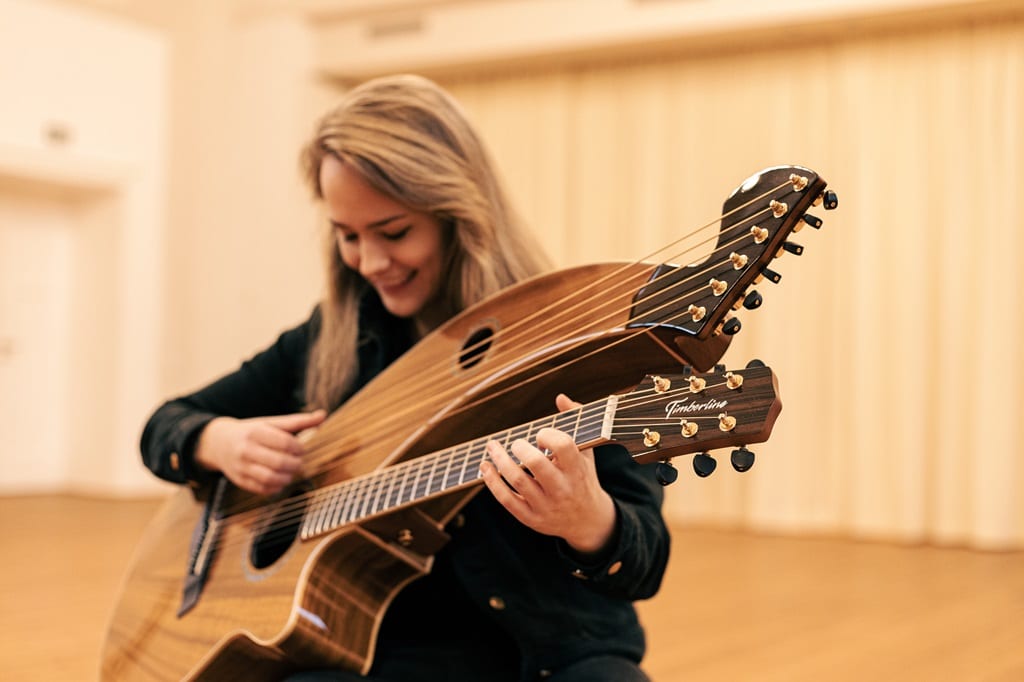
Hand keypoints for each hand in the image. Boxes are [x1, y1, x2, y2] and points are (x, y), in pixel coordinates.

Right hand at [194, 410, 325, 494]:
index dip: (299, 449)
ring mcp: (241, 467)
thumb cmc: (252, 431)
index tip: (301, 449)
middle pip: (279, 462)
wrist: (219, 443)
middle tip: (299, 462)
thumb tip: (323, 415)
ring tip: (291, 471)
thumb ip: (298, 421)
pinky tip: (281, 479)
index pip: (285, 443)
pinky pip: (263, 489)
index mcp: (256, 432)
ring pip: (271, 478)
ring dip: (288, 477)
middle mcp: (246, 450)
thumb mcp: (272, 422)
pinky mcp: (240, 481)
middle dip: (296, 464)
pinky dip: (277, 487)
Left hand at [480, 394, 616, 554]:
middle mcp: (562, 488)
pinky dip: (492, 482)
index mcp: (577, 470)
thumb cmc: (583, 479)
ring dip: (500, 461)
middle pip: (536, 463)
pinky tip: (485, 467)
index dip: (547, 435)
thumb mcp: (586, 453)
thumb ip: (575, 422)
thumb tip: (560, 397)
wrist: (587, 521)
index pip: (563, 445)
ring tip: (492, 447)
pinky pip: (507, 500)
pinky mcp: (531, 518)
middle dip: (520, 447)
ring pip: (518, 481)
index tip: (541, 437)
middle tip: (516, 443)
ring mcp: (546, 505)